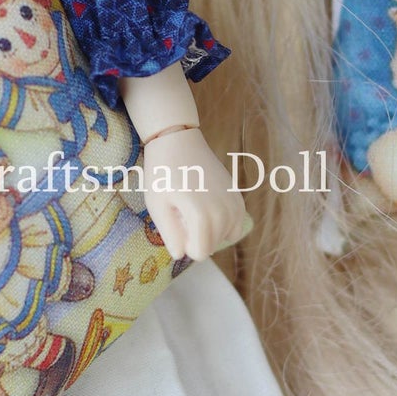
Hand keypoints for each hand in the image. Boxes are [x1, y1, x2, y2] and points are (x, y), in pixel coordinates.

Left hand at [142, 128, 249, 260]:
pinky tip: (207, 206)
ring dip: (209, 230)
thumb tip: (180, 254)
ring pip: (224, 237)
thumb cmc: (163, 173)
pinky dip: (222, 223)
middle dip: (196, 236)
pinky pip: (234, 225)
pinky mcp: (239, 197)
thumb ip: (170, 236)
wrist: (179, 140)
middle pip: (212, 246)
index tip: (176, 221)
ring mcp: (235, 204)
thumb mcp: (157, 206)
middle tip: (183, 210)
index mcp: (203, 216)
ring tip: (194, 206)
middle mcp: (225, 212)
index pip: (200, 253)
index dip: (185, 244)